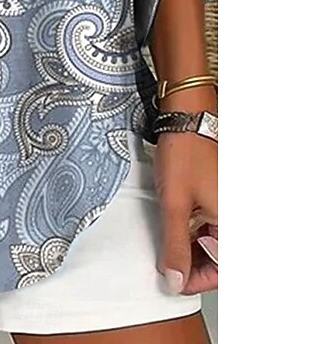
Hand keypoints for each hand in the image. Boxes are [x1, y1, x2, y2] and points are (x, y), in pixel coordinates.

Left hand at [153, 129, 217, 295]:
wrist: (186, 118)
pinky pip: (209, 222)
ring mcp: (226, 205)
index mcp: (232, 222)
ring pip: (212, 240)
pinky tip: (173, 224)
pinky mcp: (218, 195)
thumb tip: (175, 279)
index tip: (172, 280)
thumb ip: (175, 245)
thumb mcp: (174, 204)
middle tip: (164, 263)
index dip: (196, 280)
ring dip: (190, 246)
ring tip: (165, 242)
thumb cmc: (183, 152)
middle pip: (218, 256)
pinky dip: (191, 228)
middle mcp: (234, 216)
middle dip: (191, 263)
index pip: (223, 270)